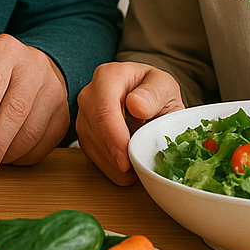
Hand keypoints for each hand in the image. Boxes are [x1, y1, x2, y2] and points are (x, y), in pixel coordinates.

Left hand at [0, 34, 69, 176]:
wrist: (17, 73)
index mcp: (2, 51)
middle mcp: (33, 64)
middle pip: (17, 108)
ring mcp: (53, 88)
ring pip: (33, 130)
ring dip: (9, 153)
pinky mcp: (63, 112)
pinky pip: (45, 143)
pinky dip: (24, 156)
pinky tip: (9, 153)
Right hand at [76, 62, 184, 185]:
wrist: (147, 98)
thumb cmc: (155, 91)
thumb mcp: (164, 86)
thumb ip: (154, 93)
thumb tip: (136, 105)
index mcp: (109, 76)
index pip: (103, 107)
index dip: (112, 135)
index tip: (125, 157)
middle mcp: (90, 94)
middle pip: (93, 127)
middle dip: (112, 154)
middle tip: (132, 173)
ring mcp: (84, 115)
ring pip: (90, 144)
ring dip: (112, 163)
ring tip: (135, 171)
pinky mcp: (86, 134)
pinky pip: (92, 154)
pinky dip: (109, 167)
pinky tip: (126, 171)